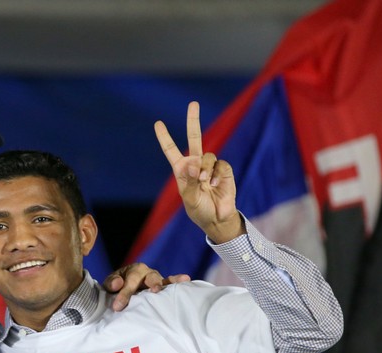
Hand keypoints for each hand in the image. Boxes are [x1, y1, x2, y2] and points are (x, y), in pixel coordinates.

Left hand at [103, 263, 190, 310]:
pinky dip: (178, 281)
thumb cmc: (117, 288)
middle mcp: (147, 272)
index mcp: (133, 270)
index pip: (130, 281)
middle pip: (149, 278)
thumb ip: (111, 283)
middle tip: (153, 291)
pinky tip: (186, 279)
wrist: (122, 290)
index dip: (124, 294)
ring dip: (163, 285)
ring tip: (163, 289)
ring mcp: (157, 279)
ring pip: (161, 281)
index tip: (117, 307)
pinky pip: (171, 283)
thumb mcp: (110, 285)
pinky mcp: (164, 287)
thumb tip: (117, 283)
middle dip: (151, 284)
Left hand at [155, 101, 243, 243]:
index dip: (165, 137)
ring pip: (208, 156)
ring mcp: (210, 166)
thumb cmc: (199, 210)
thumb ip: (189, 182)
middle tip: (193, 103)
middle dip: (193, 121)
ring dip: (205, 168)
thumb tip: (194, 167)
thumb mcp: (189, 199)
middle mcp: (196, 164)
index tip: (158, 123)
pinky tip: (215, 185)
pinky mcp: (224, 170)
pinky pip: (220, 165)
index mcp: (182, 170)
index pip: (171, 150)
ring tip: (205, 182)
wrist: (216, 218)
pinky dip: (217, 174)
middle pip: (194, 138)